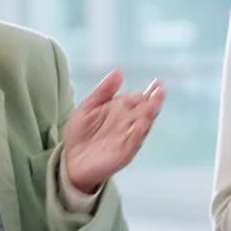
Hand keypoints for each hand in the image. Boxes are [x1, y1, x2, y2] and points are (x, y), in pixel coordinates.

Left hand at [63, 71, 164, 193]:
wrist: (69, 159)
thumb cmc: (79, 133)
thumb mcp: (88, 107)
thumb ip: (103, 91)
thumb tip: (119, 71)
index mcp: (120, 110)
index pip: (139, 99)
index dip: (149, 92)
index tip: (158, 83)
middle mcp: (127, 123)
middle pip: (145, 111)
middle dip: (154, 101)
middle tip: (161, 90)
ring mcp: (127, 138)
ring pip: (143, 125)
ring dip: (150, 115)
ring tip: (156, 103)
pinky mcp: (122, 153)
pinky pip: (133, 143)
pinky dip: (138, 134)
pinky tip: (142, 124)